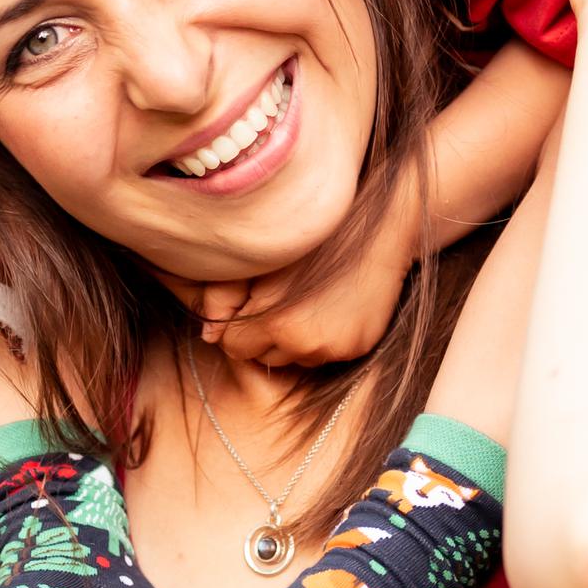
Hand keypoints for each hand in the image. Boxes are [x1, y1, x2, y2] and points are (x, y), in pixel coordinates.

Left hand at [186, 196, 420, 368]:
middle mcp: (306, 344)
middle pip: (264, 357)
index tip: (252, 303)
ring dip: (294, 338)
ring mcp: (335, 349)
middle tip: (282, 299)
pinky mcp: (358, 348)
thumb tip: (208, 335)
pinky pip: (325, 354)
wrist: (379, 229)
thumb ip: (225, 297)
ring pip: (295, 358)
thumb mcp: (263, 261)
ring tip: (309, 300)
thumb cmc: (315, 237)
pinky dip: (323, 337)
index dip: (237, 324)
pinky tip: (332, 306)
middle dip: (265, 335)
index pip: (233, 346)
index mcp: (276, 322)